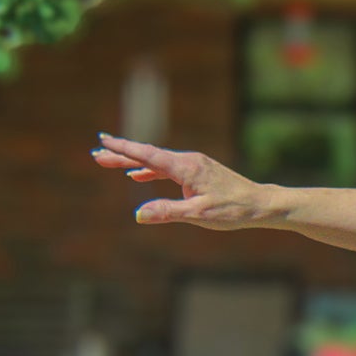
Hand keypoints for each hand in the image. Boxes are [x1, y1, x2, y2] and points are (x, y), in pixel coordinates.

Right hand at [91, 133, 273, 228]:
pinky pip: (167, 168)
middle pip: (148, 155)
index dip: (124, 149)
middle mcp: (188, 161)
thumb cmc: (233, 210)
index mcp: (186, 167)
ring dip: (132, 162)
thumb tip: (138, 214)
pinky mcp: (198, 172)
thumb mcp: (199, 215)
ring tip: (109, 162)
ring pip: (156, 161)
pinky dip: (149, 170)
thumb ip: (168, 212)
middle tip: (96, 154)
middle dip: (121, 154)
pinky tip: (137, 175)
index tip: (104, 141)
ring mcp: (194, 165)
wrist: (260, 203)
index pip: (148, 155)